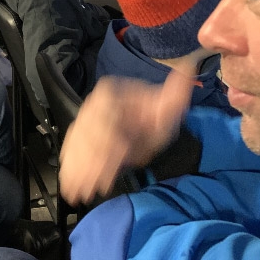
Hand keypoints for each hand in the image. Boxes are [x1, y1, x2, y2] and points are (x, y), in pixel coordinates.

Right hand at [59, 69, 193, 204]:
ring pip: (78, 146)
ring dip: (79, 170)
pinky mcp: (77, 134)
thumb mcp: (167, 109)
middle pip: (88, 134)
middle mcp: (92, 104)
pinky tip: (73, 187)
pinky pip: (71, 150)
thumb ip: (175, 95)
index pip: (106, 116)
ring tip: (83, 192)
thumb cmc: (153, 117)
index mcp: (111, 93)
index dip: (111, 138)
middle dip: (92, 162)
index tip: (121, 158)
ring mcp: (82, 120)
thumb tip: (187, 67)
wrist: (139, 120)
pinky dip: (71, 169)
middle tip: (96, 186)